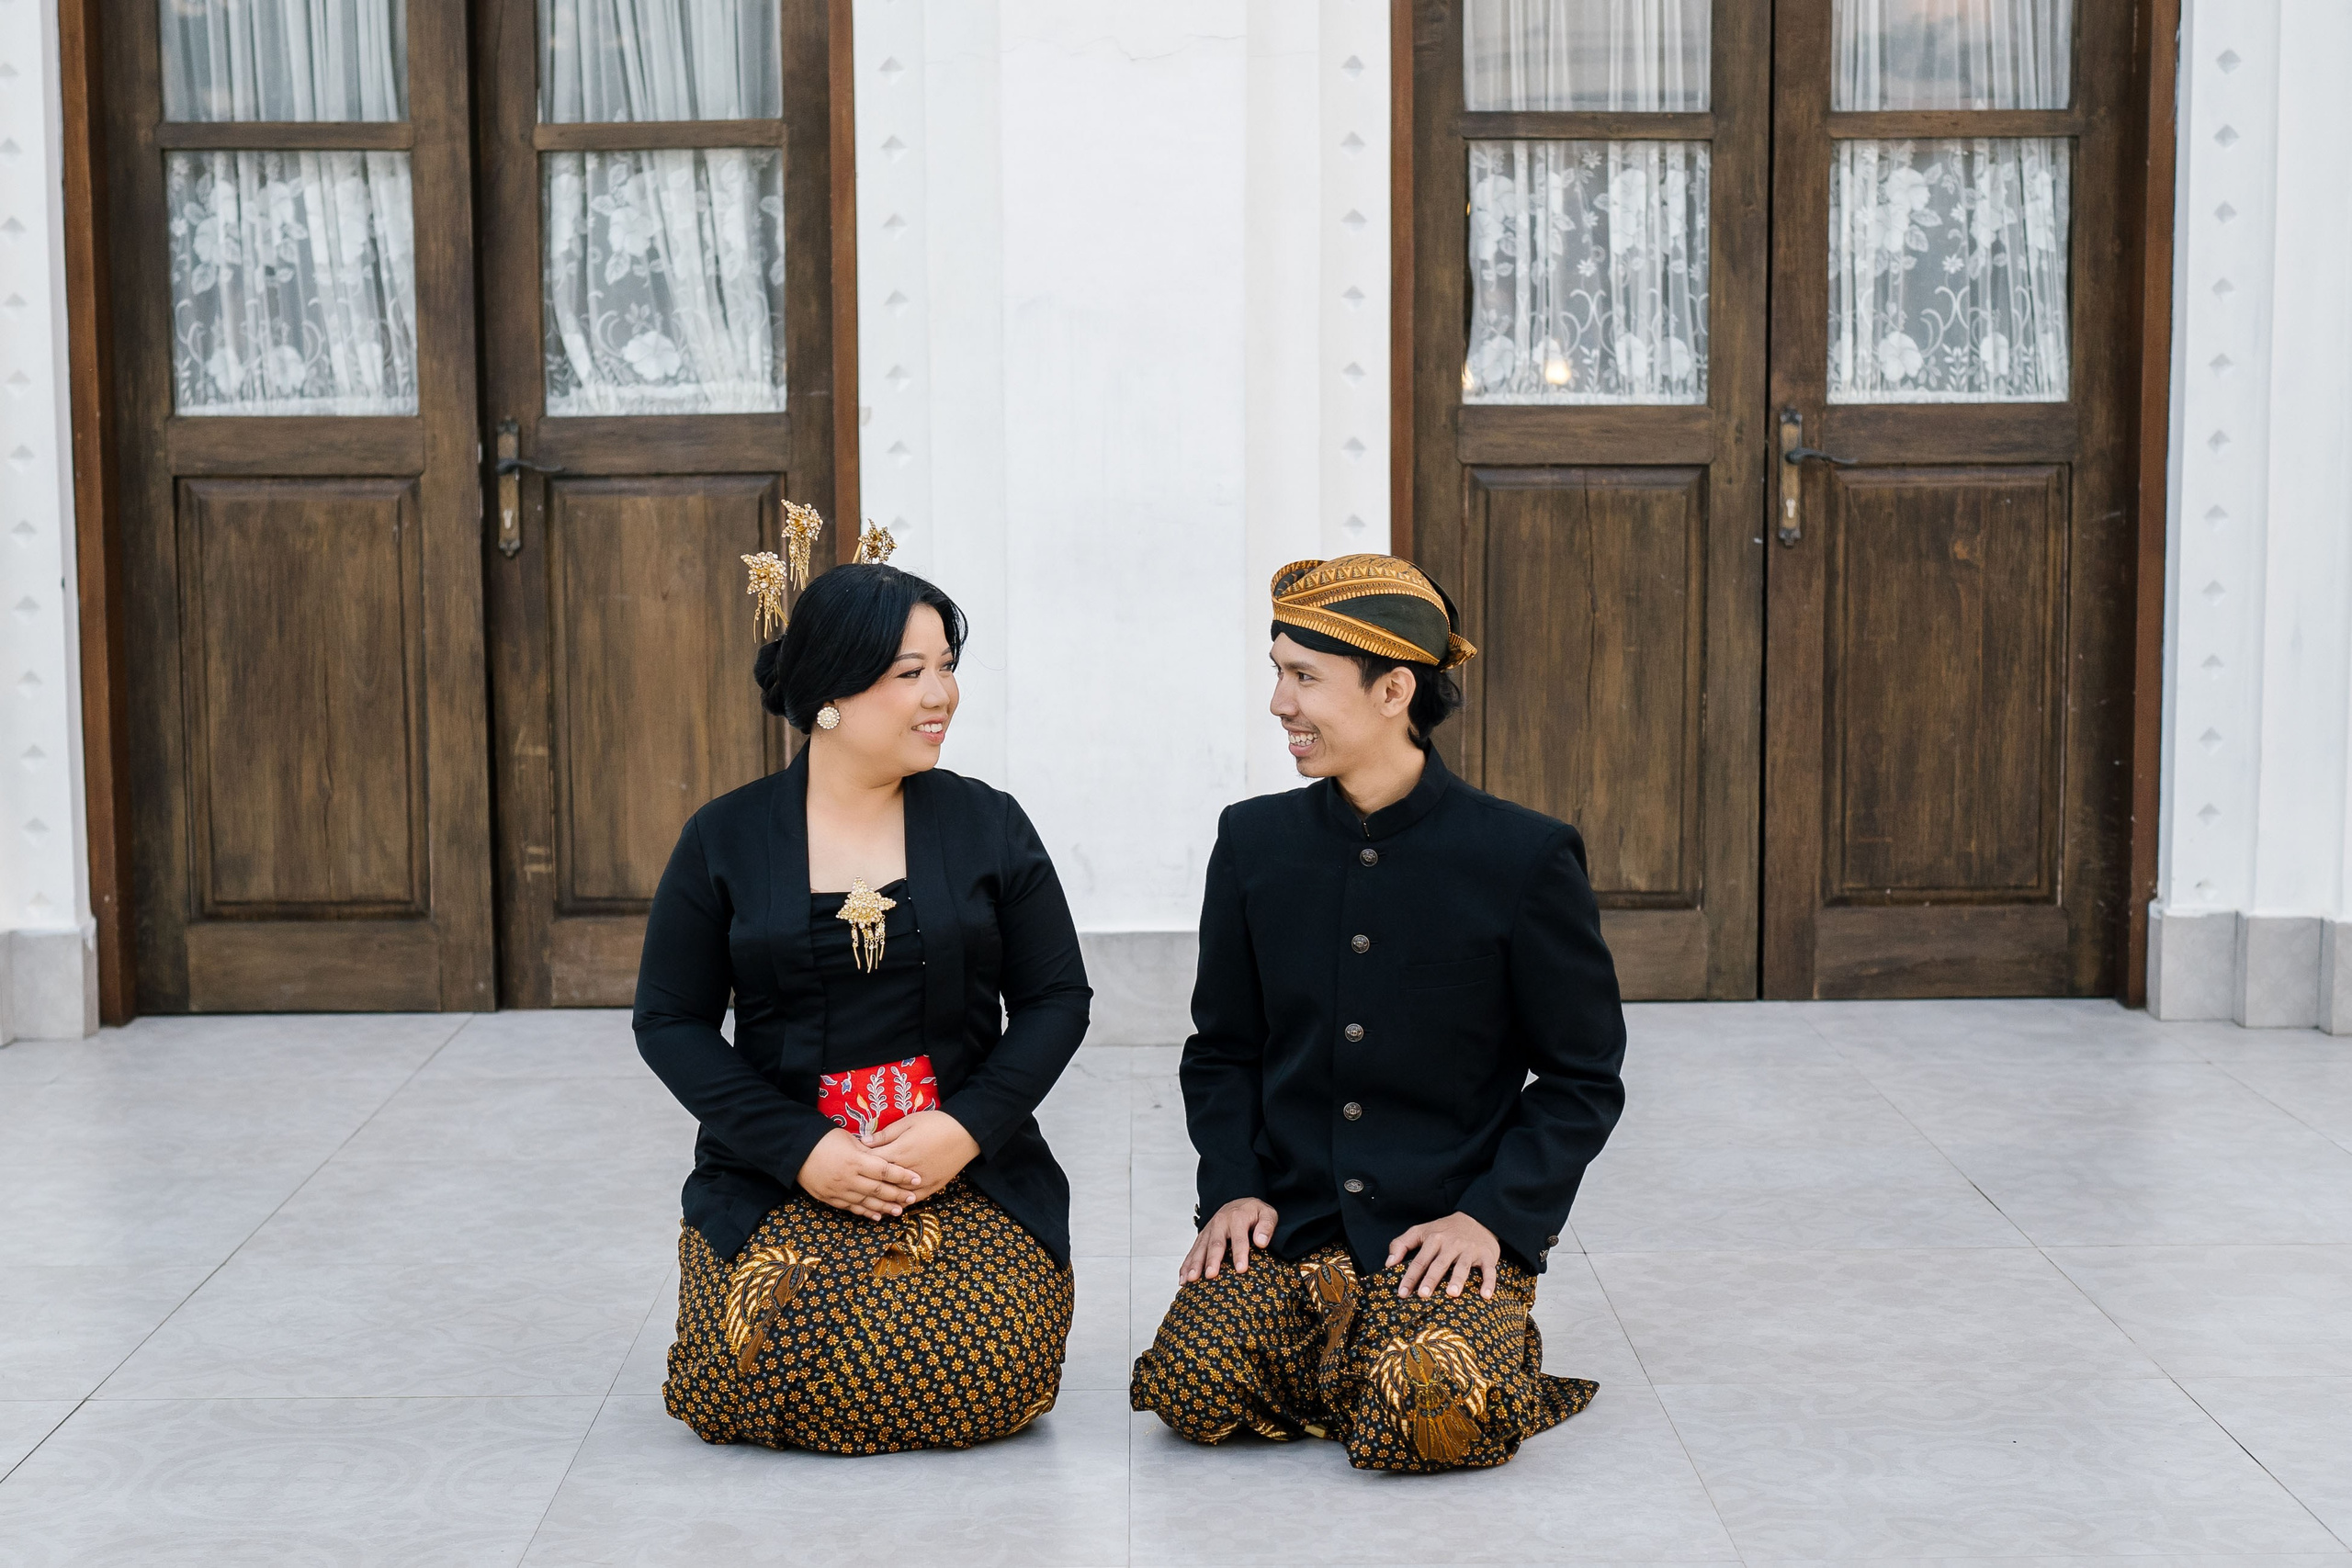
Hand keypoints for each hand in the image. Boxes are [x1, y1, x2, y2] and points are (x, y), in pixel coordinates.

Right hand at [798, 1128, 923, 1218]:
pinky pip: (851, 1208)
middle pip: (879, 1190)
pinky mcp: (830, 1198)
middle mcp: (848, 1178)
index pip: (885, 1170)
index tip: (916, 1179)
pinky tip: (877, 1216)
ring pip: (866, 1203)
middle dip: (898, 1195)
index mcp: (855, 1160)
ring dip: (884, 1208)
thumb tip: (887, 1155)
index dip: (902, 1176)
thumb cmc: (824, 1139)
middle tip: (912, 1198)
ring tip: (899, 1211)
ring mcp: (839, 1191)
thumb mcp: (849, 1139)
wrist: (795, 1150)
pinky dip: (865, 1212)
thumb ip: (868, 1150)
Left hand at [864, 1109, 979, 1194]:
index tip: (850, 1161)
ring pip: (894, 1195)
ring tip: (866, 1196)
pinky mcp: (931, 1188)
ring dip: (880, 1196)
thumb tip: (863, 1142)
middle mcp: (908, 1170)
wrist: (966, 1133)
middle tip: (854, 1180)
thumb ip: (885, 1134)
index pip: (871, 1161)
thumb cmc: (936, 1123)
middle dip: (865, 1180)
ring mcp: (920, 1182)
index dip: (859, 1162)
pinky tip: (890, 1205)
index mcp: (900, 1151)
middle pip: (880, 1180)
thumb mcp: (909, 1121)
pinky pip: (911, 1200)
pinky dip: (898, 1203)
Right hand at [1181, 1198, 1277, 1282]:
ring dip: (1195, 1264)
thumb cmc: (1254, 1213)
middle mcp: (1220, 1223)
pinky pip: (1192, 1251)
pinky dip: (1186, 1265)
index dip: (1240, 1254)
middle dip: (1212, 1260)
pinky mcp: (1202, 1238)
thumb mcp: (1267, 1214)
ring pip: (1200, 1248)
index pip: (1239, 1238)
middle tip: (1211, 1275)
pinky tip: (1183, 1279)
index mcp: (1237, 1218)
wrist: (1239, 1203)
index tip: (1241, 1269)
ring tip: (1191, 1279)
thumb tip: (1261, 1241)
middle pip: (1215, 1244)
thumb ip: (1267, 1226)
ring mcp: (1208, 1231)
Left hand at [1386, 1211, 1501, 1299]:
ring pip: (1463, 1266)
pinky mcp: (1487, 1256)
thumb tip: (1388, 1263)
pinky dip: (1488, 1283)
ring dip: (1458, 1280)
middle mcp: (1452, 1245)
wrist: (1477, 1219)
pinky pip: (1489, 1270)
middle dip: (1431, 1279)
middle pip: (1439, 1264)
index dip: (1410, 1277)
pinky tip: (1485, 1296)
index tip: (1402, 1293)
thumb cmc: (1445, 1230)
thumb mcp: (1421, 1231)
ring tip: (1451, 1294)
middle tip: (1423, 1295)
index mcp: (1434, 1239)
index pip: (1419, 1260)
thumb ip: (1401, 1244)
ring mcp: (1470, 1251)